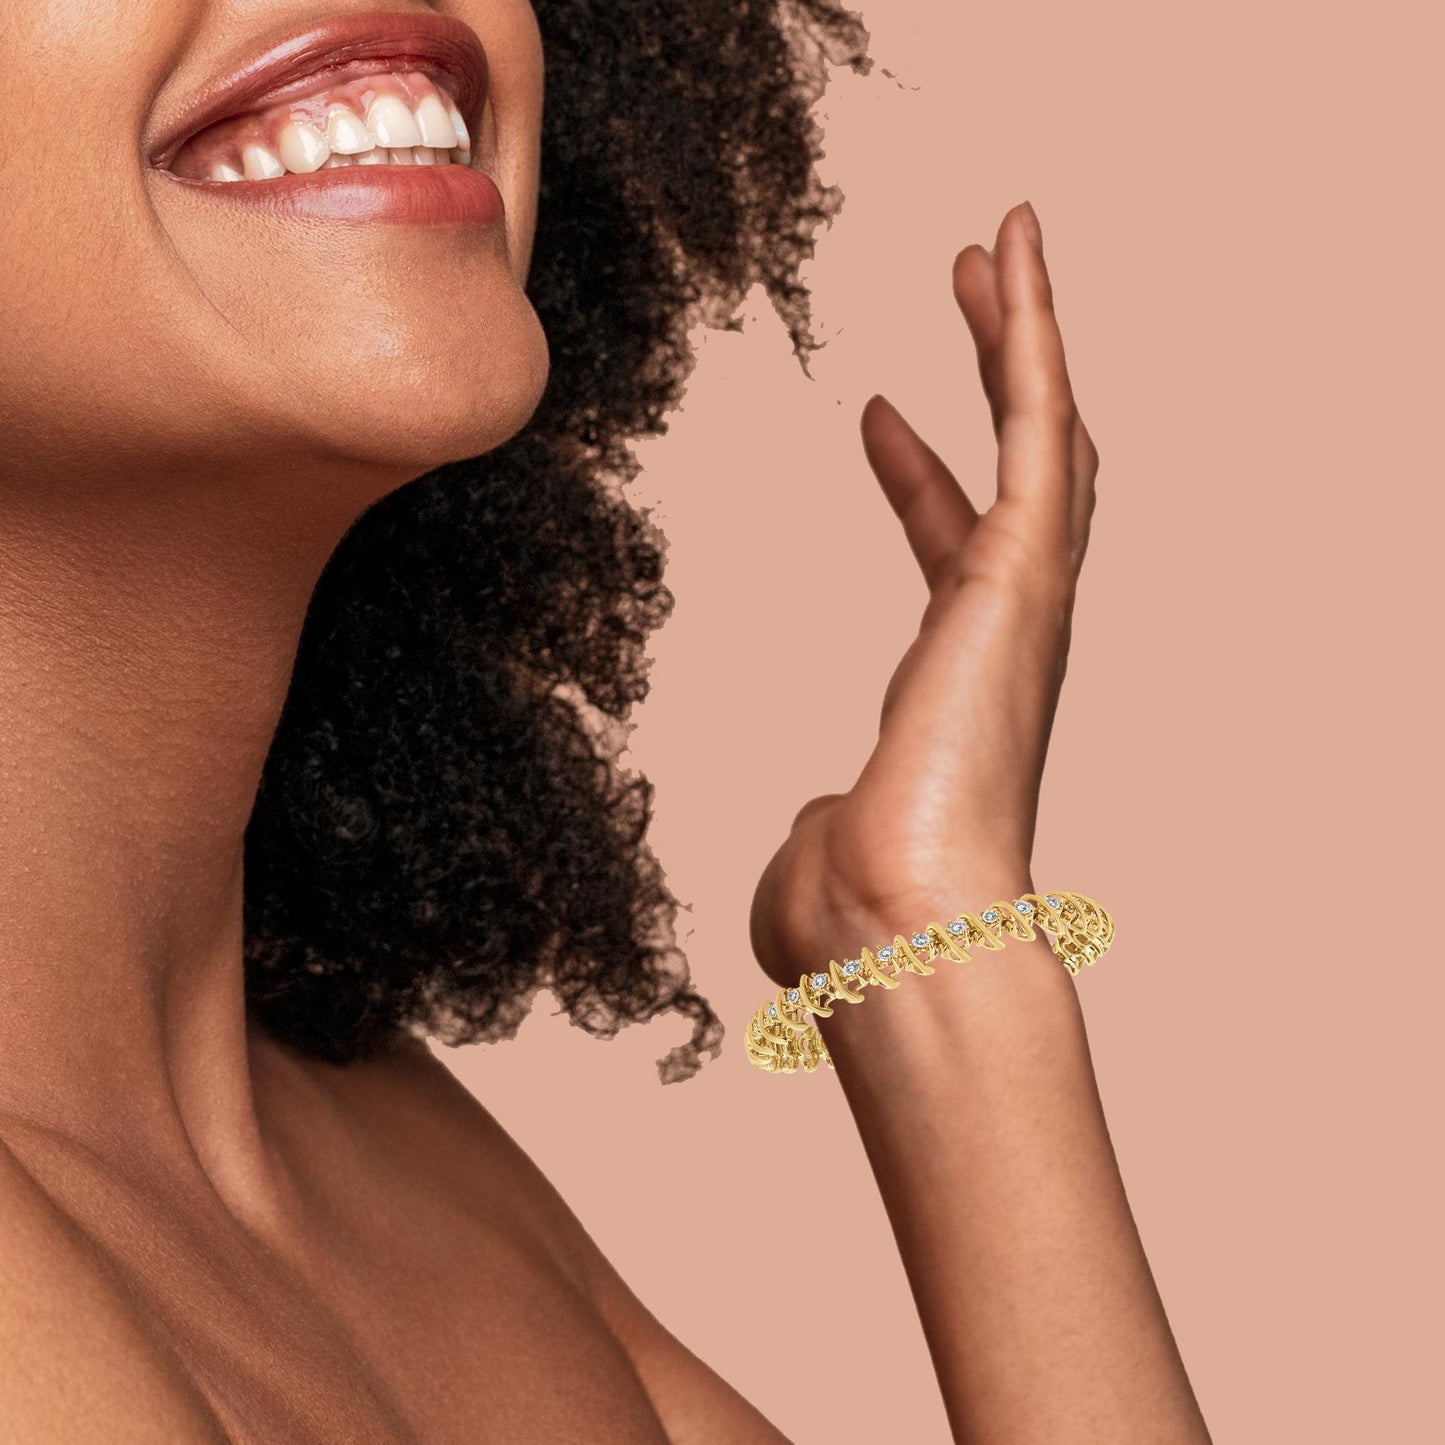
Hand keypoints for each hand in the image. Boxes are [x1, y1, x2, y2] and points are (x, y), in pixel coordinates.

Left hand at [749, 202, 1098, 989]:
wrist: (893, 932)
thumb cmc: (856, 913)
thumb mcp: (823, 846)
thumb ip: (826, 819)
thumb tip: (823, 826)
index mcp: (956, 680)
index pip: (945, 551)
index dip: (919, 479)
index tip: (876, 416)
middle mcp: (1005, 633)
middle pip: (1018, 472)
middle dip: (996, 377)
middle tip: (975, 291)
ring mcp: (1024, 602)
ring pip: (1045, 433)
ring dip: (1025, 335)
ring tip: (997, 247)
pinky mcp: (1025, 573)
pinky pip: (1040, 425)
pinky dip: (1032, 333)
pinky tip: (1011, 253)